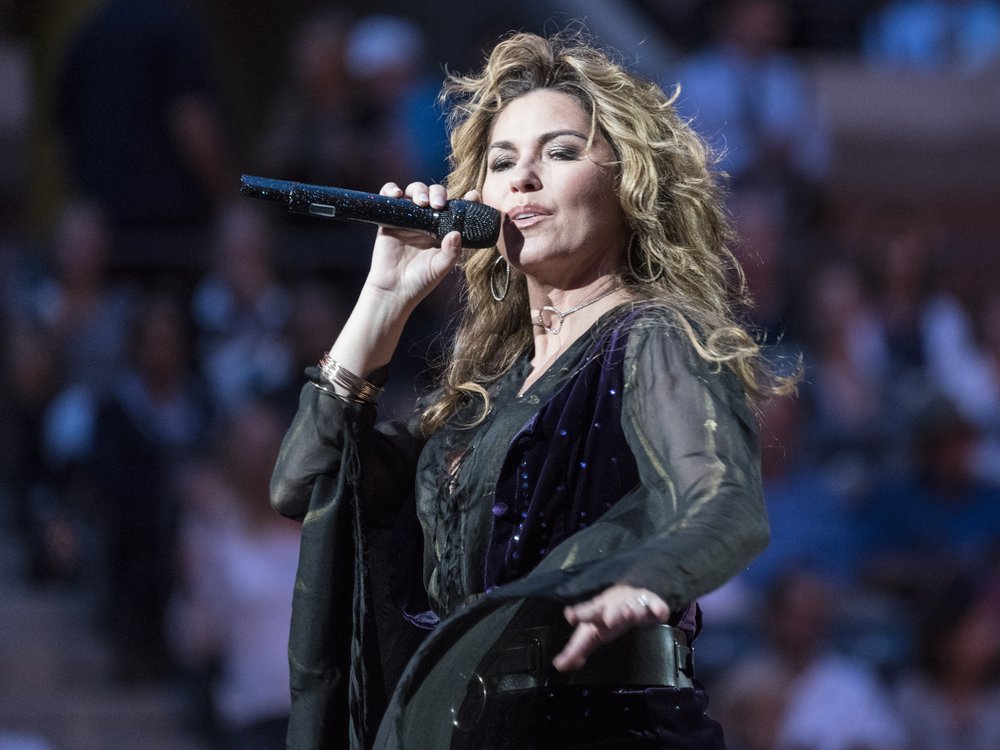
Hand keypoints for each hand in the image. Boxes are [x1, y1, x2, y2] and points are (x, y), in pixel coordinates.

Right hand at [364, 181, 479, 306]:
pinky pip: (388, 197)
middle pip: (434, 195)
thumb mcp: (440, 268)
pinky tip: (397, 194)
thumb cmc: (420, 281)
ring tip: (422, 202)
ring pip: (414, 192)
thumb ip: (451, 252)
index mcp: (443, 231)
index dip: (465, 200)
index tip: (473, 196)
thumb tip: (456, 233)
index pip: (456, 209)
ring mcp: (408, 219)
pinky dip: (391, 189)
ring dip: (419, 190)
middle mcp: (427, 222)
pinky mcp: (389, 220)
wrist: (393, 291)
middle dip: (438, 194)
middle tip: (439, 205)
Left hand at [552, 584, 669, 671]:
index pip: (586, 613)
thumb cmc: (605, 618)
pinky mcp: (650, 603)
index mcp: (597, 613)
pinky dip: (658, 608)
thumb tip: (559, 666)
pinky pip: (655, 605)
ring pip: (633, 607)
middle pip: (612, 610)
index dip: (579, 614)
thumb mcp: (590, 635)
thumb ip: (575, 651)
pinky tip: (659, 612)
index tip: (570, 615)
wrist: (628, 595)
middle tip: (609, 620)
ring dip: (631, 610)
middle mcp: (614, 607)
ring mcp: (632, 603)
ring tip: (629, 613)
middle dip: (611, 614)